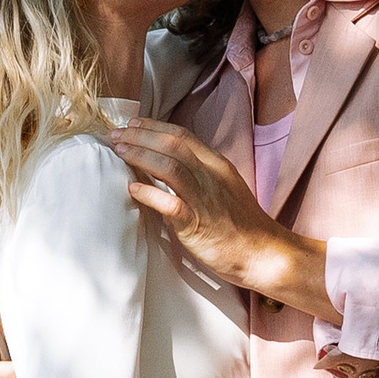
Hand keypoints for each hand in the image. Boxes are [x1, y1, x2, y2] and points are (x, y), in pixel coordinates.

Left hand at [113, 116, 307, 300]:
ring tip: (120, 152)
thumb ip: (199, 173)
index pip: (182, 135)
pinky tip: (132, 189)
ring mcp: (204, 199)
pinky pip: (171, 205)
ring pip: (170, 167)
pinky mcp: (197, 225)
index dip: (154, 126)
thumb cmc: (240, 223)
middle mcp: (210, 176)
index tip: (132, 124)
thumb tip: (168, 163)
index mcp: (217, 165)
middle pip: (172, 145)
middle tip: (116, 135)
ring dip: (141, 156)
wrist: (262, 253)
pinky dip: (150, 194)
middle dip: (141, 136)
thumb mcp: (223, 186)